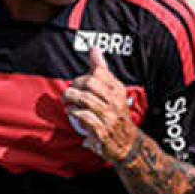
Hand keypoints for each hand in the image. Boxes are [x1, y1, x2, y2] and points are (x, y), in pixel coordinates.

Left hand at [62, 48, 135, 162]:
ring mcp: (110, 117)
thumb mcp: (113, 92)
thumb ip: (102, 71)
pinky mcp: (102, 131)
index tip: (78, 84)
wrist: (128, 144)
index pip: (99, 73)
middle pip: (90, 84)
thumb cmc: (116, 114)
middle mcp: (116, 102)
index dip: (84, 76)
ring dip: (71, 99)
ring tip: (66, 102)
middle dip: (75, 86)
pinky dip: (73, 112)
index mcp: (119, 91)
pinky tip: (70, 112)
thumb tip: (94, 49)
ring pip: (85, 99)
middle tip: (69, 93)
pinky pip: (83, 116)